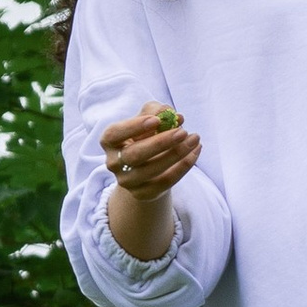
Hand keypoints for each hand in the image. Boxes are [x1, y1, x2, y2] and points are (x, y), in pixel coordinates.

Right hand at [100, 106, 200, 257]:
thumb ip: (158, 112)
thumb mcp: (148, 119)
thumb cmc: (146, 136)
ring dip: (177, 153)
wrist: (146, 167)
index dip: (134, 127)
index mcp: (110, 141)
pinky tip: (195, 151)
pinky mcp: (143, 194)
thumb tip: (176, 117)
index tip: (156, 120)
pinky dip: (184, 166)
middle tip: (183, 131)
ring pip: (152, 170)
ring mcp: (127, 181)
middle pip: (134, 155)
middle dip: (161, 143)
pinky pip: (166, 181)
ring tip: (195, 139)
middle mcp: (114, 163)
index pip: (114, 134)